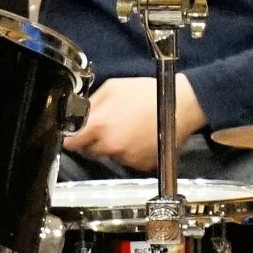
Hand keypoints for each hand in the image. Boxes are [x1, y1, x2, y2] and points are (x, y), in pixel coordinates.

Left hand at [63, 74, 206, 171]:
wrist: (180, 105)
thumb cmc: (147, 93)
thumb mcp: (112, 87)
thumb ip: (92, 103)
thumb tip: (79, 113)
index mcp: (100, 126)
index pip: (71, 143)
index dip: (72, 137)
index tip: (74, 133)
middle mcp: (111, 146)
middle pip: (90, 151)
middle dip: (94, 140)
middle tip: (108, 125)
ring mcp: (127, 158)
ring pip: (110, 156)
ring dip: (114, 145)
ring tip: (128, 127)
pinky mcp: (142, 165)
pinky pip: (128, 160)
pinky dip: (130, 152)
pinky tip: (139, 136)